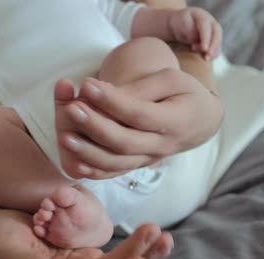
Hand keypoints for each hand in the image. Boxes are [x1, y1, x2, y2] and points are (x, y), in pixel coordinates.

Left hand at [56, 70, 222, 179]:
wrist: (199, 121)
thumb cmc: (183, 93)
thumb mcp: (170, 80)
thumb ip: (140, 87)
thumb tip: (103, 92)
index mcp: (175, 121)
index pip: (138, 113)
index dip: (111, 101)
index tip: (86, 84)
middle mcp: (162, 146)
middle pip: (124, 141)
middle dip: (95, 126)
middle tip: (70, 109)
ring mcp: (148, 160)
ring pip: (116, 163)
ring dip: (88, 152)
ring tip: (64, 136)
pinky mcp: (137, 166)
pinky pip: (113, 173)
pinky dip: (93, 170)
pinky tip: (73, 161)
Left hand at [167, 7, 222, 60]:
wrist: (178, 24)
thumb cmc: (177, 23)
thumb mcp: (180, 23)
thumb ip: (188, 29)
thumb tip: (195, 39)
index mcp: (201, 16)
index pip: (206, 27)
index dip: (206, 38)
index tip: (204, 49)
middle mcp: (210, 22)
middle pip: (217, 33)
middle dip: (214, 46)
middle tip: (207, 57)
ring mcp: (213, 30)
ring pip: (218, 40)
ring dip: (214, 51)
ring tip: (206, 59)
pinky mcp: (213, 39)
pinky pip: (217, 47)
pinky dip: (214, 54)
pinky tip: (207, 59)